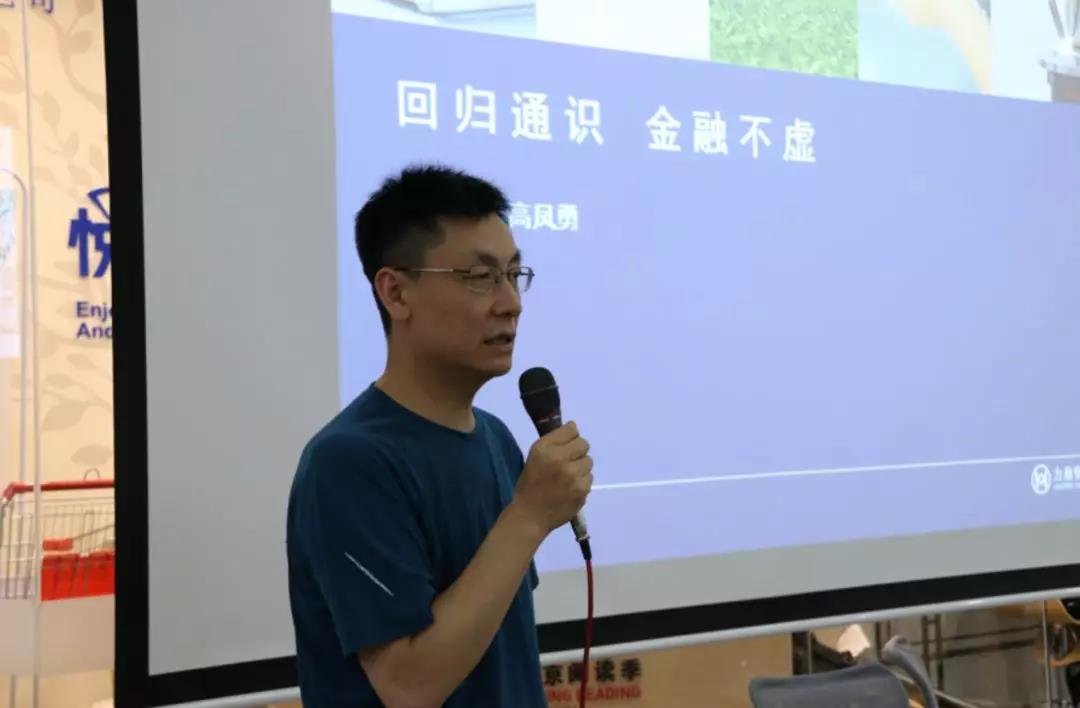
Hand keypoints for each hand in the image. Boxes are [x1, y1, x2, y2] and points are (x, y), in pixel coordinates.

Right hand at [511, 422, 592, 536]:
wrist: (530, 515)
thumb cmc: (531, 484)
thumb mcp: (535, 456)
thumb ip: (554, 441)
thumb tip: (574, 427)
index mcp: (545, 448)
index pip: (571, 429)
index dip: (570, 437)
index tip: (565, 445)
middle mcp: (559, 458)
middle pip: (584, 444)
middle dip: (577, 452)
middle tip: (567, 463)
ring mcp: (573, 475)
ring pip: (588, 462)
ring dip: (580, 468)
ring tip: (567, 478)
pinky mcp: (582, 489)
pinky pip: (589, 478)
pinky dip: (582, 483)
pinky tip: (570, 489)